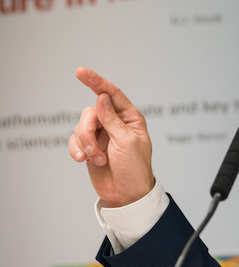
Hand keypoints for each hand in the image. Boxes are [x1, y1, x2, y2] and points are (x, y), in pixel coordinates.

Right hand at [69, 67, 154, 207]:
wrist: (126, 195)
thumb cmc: (134, 168)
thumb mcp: (126, 141)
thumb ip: (112, 119)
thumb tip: (102, 97)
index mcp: (130, 117)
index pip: (111, 93)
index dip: (96, 81)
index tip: (80, 71)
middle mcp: (114, 122)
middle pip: (91, 112)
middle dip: (88, 130)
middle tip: (93, 150)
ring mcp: (101, 134)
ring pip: (81, 126)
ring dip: (85, 143)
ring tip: (95, 158)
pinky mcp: (90, 147)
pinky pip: (75, 140)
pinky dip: (77, 149)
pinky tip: (84, 160)